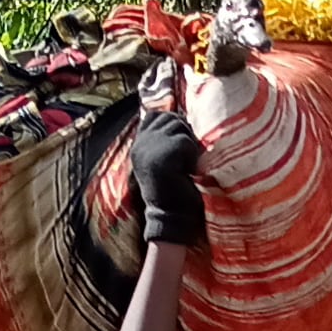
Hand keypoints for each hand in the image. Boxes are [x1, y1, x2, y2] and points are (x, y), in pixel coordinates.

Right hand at [131, 63, 205, 249]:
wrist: (171, 216)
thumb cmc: (174, 189)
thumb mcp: (165, 159)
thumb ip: (165, 138)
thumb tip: (181, 116)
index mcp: (138, 143)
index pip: (156, 114)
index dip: (172, 124)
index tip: (179, 146)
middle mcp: (140, 143)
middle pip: (171, 117)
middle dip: (184, 134)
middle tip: (184, 159)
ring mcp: (149, 147)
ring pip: (181, 127)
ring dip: (189, 146)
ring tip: (185, 166)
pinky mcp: (162, 154)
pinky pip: (187, 142)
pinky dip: (193, 156)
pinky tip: (186, 172)